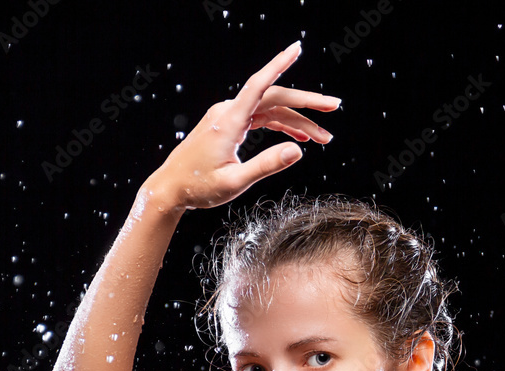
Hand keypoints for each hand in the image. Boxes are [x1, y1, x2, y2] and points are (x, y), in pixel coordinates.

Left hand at [141, 41, 338, 210]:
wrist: (170, 187)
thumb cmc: (198, 186)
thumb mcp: (235, 181)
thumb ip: (267, 165)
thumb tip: (298, 150)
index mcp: (229, 122)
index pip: (258, 85)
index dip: (278, 65)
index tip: (296, 49)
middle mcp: (229, 113)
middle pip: (274, 98)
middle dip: (306, 103)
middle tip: (334, 106)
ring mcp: (229, 117)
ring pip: (271, 110)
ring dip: (298, 121)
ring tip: (324, 137)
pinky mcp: (230, 125)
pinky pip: (262, 119)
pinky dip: (283, 125)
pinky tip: (301, 137)